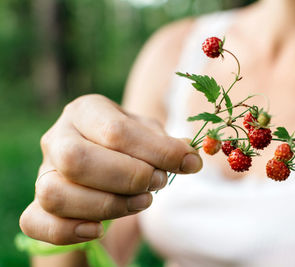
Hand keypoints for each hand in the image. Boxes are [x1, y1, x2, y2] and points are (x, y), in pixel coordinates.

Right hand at [19, 94, 201, 244]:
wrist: (104, 166)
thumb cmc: (129, 147)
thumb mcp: (149, 137)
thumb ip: (167, 146)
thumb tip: (190, 159)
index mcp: (86, 111)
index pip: (116, 131)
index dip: (156, 151)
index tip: (187, 163)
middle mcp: (58, 137)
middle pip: (76, 159)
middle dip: (127, 176)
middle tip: (157, 182)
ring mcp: (43, 172)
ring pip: (55, 193)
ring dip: (106, 204)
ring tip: (141, 202)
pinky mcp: (37, 205)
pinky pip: (36, 221)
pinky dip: (68, 230)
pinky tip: (98, 230)